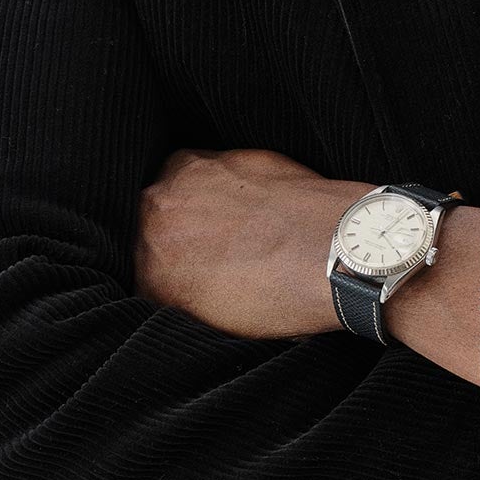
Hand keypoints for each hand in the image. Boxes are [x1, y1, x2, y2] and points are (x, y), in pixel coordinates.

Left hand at [136, 147, 363, 339]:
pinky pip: (150, 302)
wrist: (332, 251)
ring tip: (214, 294)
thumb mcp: (264, 169)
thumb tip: (230, 197)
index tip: (206, 238)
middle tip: (211, 269)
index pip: (168, 194)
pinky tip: (208, 313)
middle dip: (176, 247)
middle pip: (151, 228)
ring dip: (173, 279)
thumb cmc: (313, 214)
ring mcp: (154, 242)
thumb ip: (228, 180)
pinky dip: (175, 309)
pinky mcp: (160, 286)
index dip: (188, 221)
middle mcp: (160, 198)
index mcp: (185, 166)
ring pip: (147, 264)